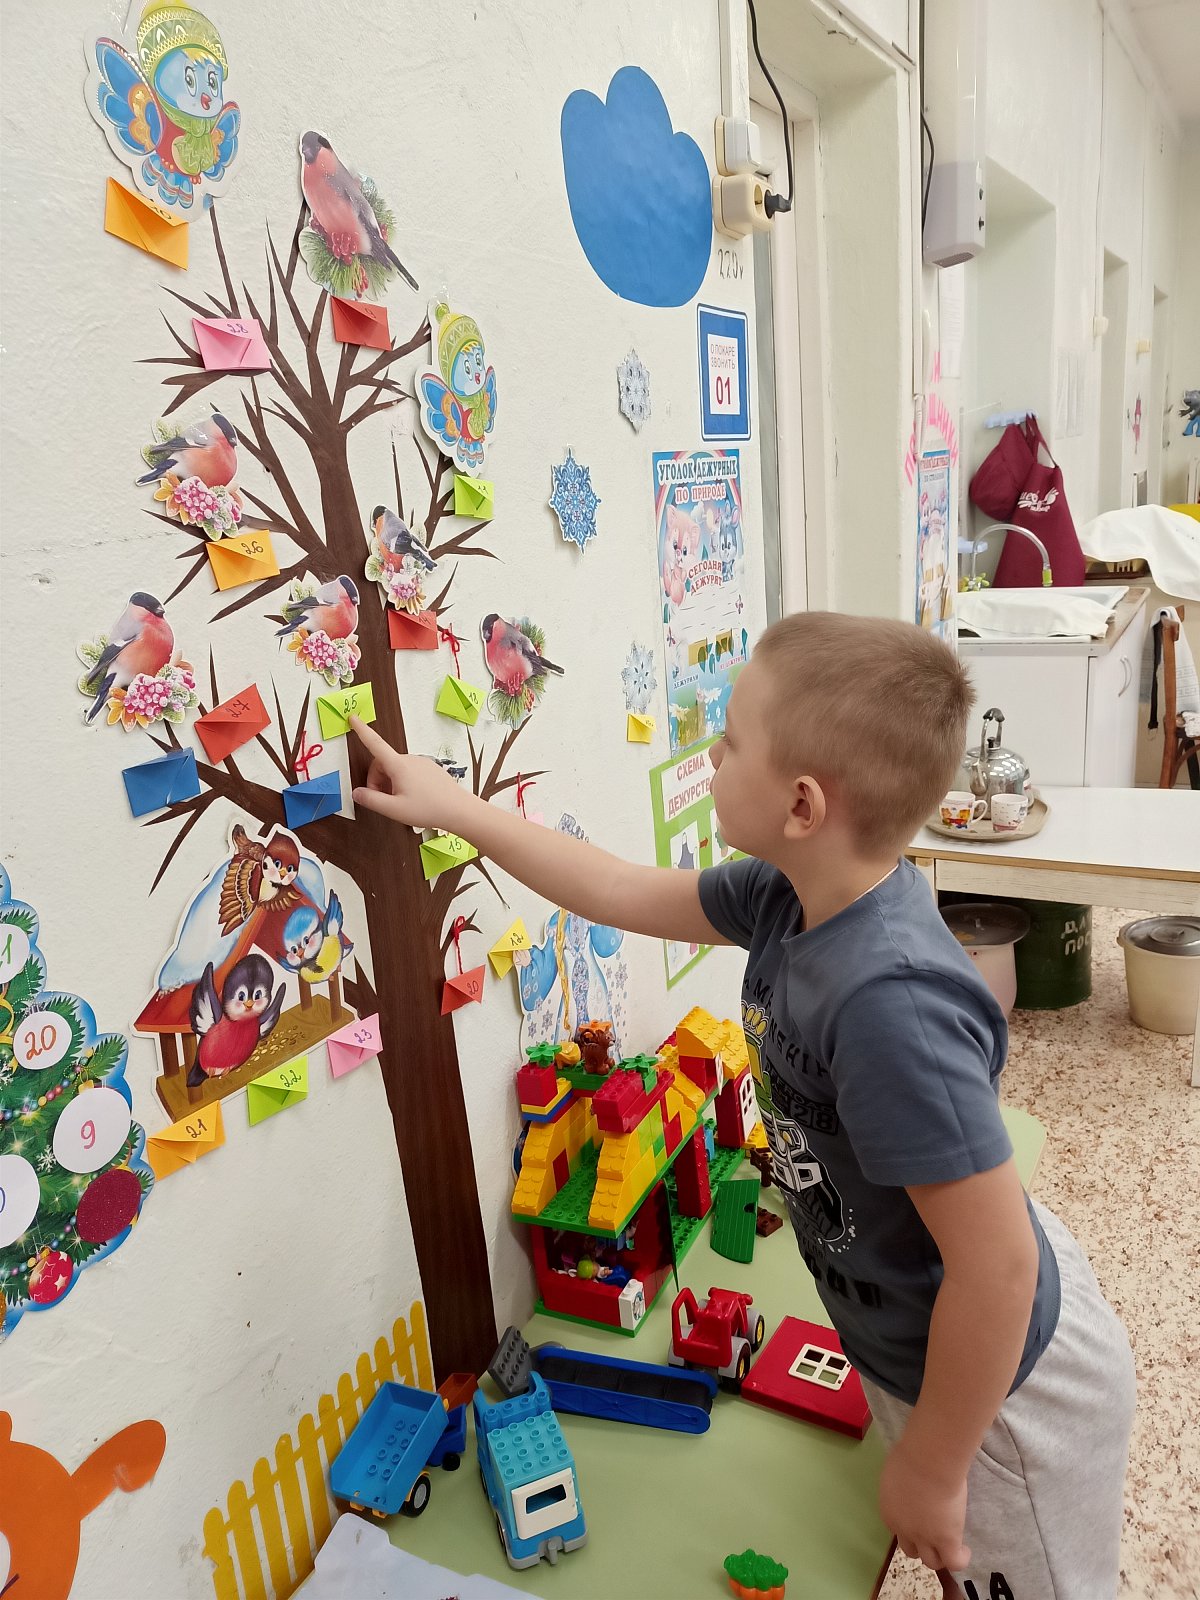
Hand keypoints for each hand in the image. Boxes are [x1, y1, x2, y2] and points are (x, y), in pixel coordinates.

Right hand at [348, 717, 463, 830]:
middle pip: (383, 764)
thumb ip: (371, 800)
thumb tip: (357, 793)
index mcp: (399, 765)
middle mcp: (411, 759)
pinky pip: (409, 771)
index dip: (362, 731)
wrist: (460, 810)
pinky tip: (412, 798)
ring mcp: (422, 763)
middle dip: (377, 780)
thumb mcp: (394, 809)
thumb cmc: (429, 809)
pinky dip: (402, 782)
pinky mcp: (430, 769)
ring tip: (399, 802)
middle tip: (383, 800)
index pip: (375, 744)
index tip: (353, 718)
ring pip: (396, 769)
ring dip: (390, 783)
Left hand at [878, 1441, 969, 1574]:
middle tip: (935, 1536)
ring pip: (930, 1561)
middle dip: (922, 1546)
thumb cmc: (911, 1454)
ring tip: (951, 1546)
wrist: (927, 1461)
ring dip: (939, 1556)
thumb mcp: (899, 1469)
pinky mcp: (946, 1541)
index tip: (922, 1519)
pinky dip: (960, 1559)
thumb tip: (911, 1477)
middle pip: (911, 1550)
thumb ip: (902, 1481)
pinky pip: (953, 1562)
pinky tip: (965, 1550)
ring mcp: (925, 1538)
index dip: (911, 1528)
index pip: (899, 1529)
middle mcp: (904, 1529)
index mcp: (890, 1511)